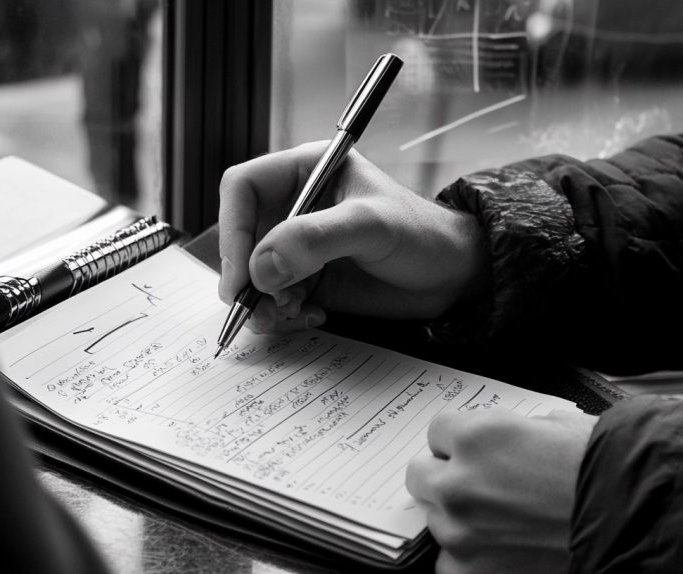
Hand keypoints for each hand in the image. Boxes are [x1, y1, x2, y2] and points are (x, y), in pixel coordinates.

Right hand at [217, 142, 489, 332]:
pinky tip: (311, 315)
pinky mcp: (304, 278)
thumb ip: (315, 240)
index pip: (242, 188)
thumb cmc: (420, 234)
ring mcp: (296, 245)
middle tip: (262, 304)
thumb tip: (261, 268)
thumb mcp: (370, 227)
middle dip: (245, 274)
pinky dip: (280, 314)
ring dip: (261, 300)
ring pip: (250, 273)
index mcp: (304, 171)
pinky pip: (270, 298)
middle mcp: (293, 206)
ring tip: (291, 312)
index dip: (232, 228)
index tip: (241, 271)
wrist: (451, 276)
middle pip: (239, 236)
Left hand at [405, 409, 597, 573]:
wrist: (639, 521)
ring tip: (504, 521)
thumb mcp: (555, 426)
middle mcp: (461, 482)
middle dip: (447, 477)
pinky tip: (499, 550)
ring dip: (460, 518)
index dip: (459, 442)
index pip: (437, 432)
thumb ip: (510, 431)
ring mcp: (462, 531)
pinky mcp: (472, 571)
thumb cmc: (608, 471)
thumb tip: (500, 441)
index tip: (473, 453)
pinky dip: (467, 558)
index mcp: (477, 436)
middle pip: (421, 475)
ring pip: (436, 519)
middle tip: (480, 486)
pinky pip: (447, 562)